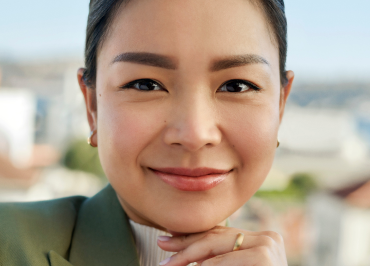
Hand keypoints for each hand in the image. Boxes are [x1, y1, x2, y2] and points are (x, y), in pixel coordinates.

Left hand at [157, 226, 287, 265]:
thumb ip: (220, 258)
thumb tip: (189, 255)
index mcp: (261, 239)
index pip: (220, 233)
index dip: (193, 235)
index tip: (168, 237)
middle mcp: (267, 237)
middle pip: (217, 236)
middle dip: (186, 244)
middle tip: (162, 248)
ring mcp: (268, 245)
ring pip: (216, 244)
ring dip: (189, 254)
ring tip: (169, 263)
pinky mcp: (264, 257)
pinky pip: (223, 262)